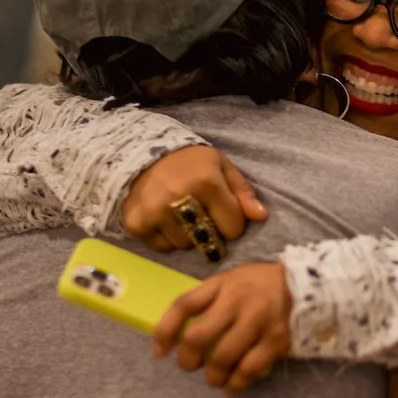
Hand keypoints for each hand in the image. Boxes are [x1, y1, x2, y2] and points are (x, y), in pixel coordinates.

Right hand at [123, 146, 266, 253]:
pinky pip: (160, 247)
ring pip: (183, 245)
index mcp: (206, 182)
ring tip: (181, 215)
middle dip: (209, 231)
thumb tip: (261, 216)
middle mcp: (178, 199)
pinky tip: (164, 219)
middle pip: (206, 240)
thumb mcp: (223, 167)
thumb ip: (243, 193)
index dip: (232, 223)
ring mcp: (154, 212)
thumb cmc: (191, 162)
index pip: (233, 228)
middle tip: (201, 214)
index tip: (224, 213)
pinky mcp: (135, 223)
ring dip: (187, 236)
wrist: (145, 151)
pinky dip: (166, 238)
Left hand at [153, 263, 292, 394]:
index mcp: (223, 284)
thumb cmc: (263, 284)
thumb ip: (211, 299)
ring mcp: (257, 321)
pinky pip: (248, 370)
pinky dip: (236, 384)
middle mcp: (238, 300)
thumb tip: (182, 330)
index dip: (165, 331)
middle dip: (187, 360)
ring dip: (212, 376)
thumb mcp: (235, 280)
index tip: (159, 351)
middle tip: (190, 366)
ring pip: (222, 359)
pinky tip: (232, 386)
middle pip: (197, 337)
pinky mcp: (276, 340)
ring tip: (213, 379)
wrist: (309, 285)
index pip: (184, 306)